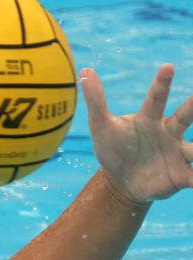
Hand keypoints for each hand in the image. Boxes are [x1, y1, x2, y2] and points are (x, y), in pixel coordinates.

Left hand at [81, 64, 192, 203]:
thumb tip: (85, 69)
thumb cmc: (113, 149)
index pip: (156, 99)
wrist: (121, 182)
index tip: (166, 67)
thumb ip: (95, 101)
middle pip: (185, 117)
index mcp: (150, 119)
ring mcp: (178, 153)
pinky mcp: (181, 175)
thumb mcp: (101, 127)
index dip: (161, 84)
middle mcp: (170, 132)